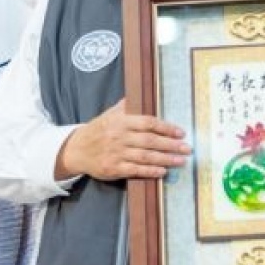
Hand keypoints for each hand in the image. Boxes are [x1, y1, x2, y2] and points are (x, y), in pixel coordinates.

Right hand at [56, 100, 189, 181]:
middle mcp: (119, 137)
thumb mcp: (110, 114)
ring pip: (145, 156)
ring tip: (181, 160)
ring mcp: (116, 153)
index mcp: (121, 121)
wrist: (77, 149)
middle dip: (171, 145)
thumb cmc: (99, 130)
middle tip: (187, 148)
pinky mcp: (113, 168)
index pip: (148, 122)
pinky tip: (163, 171)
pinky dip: (150, 171)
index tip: (181, 132)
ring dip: (165, 159)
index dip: (166, 127)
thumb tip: (141, 92)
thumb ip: (127, 106)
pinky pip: (135, 170)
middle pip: (150, 140)